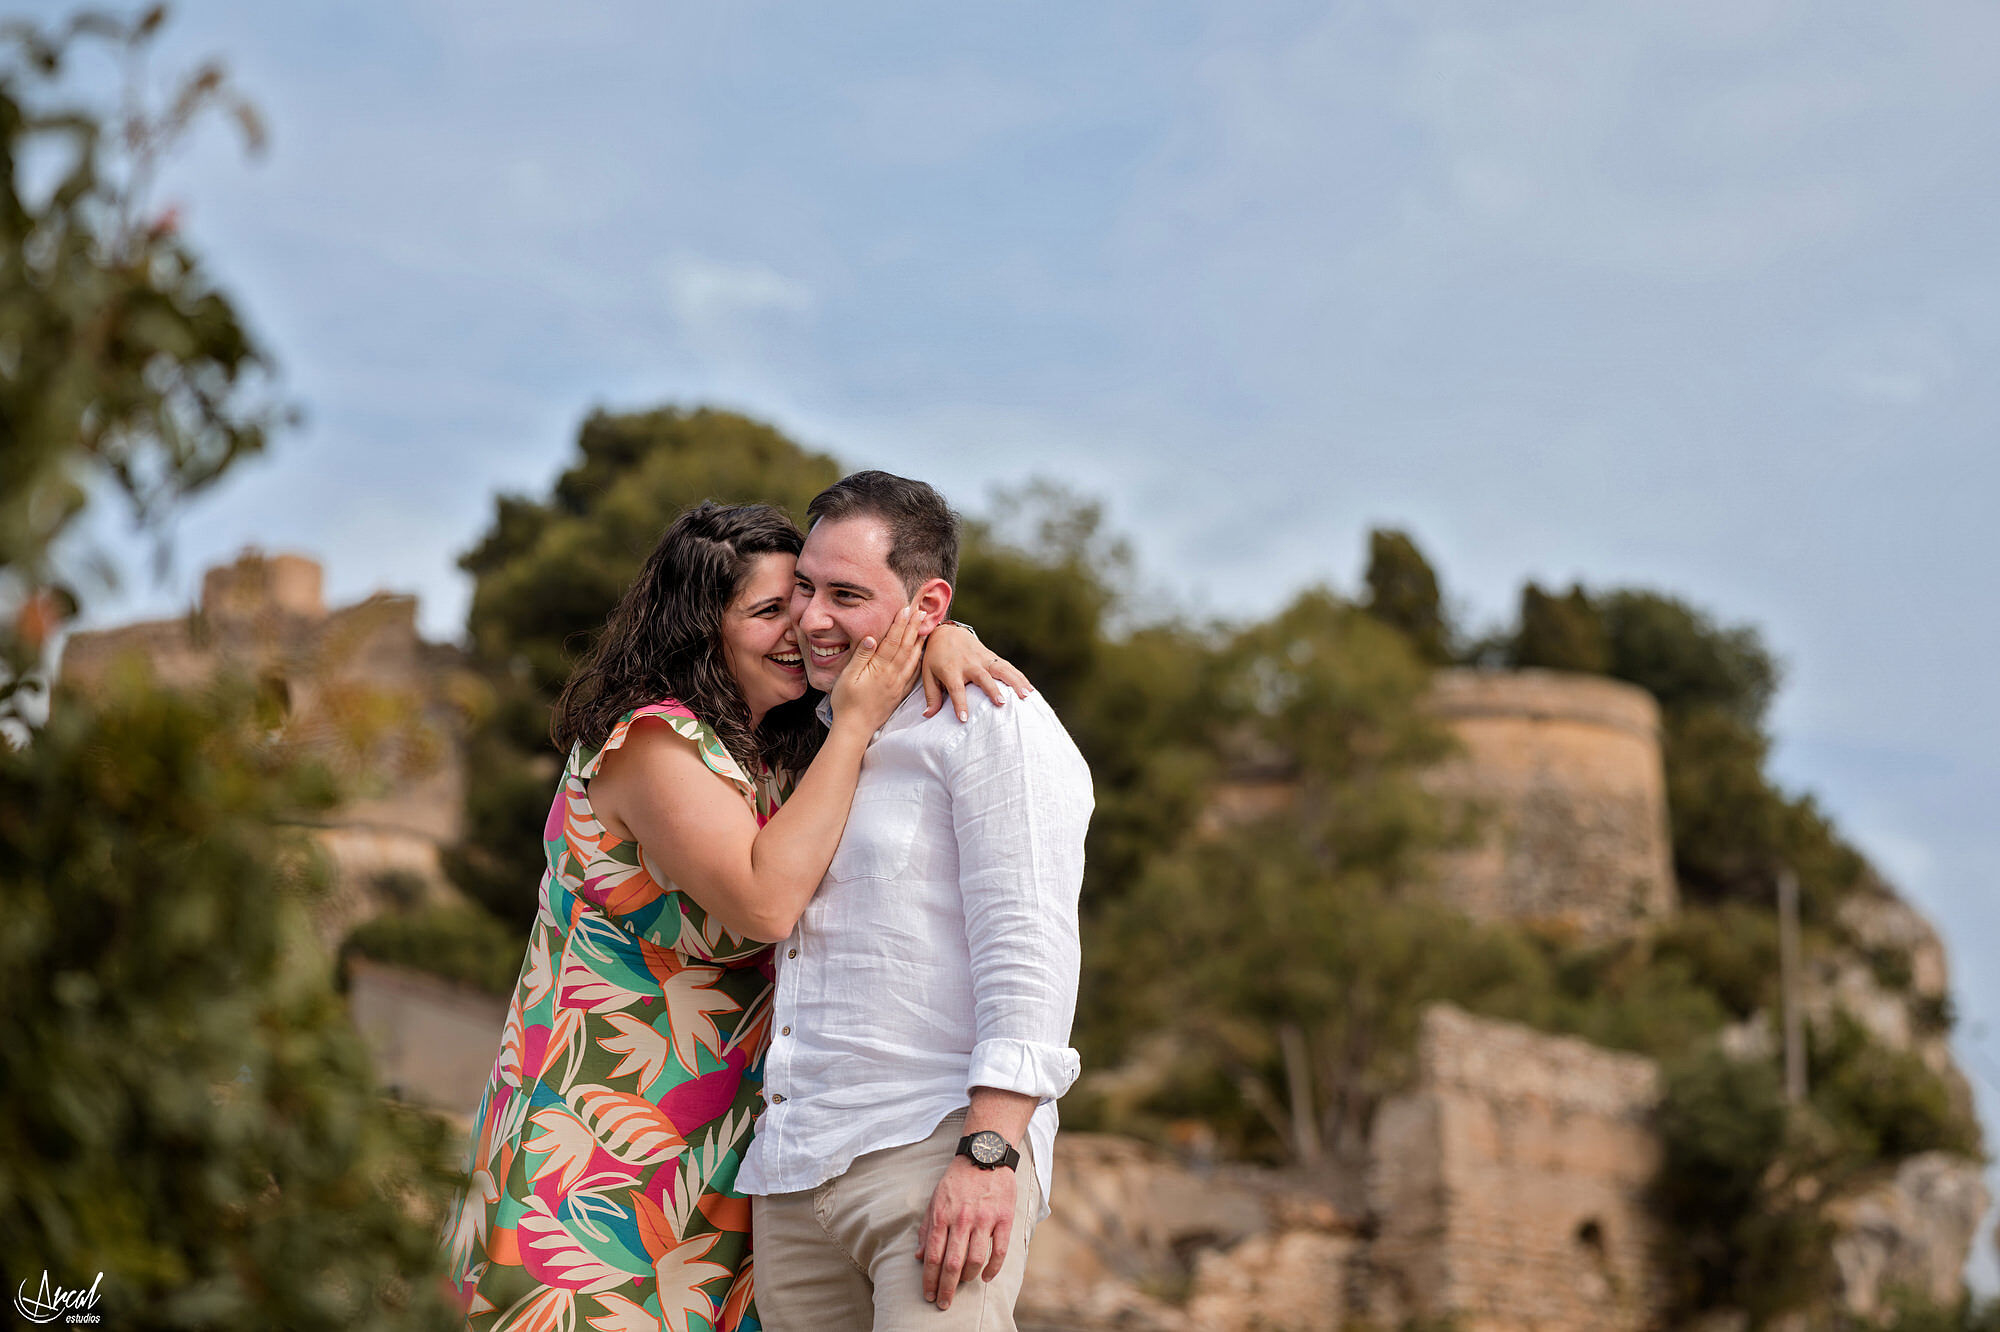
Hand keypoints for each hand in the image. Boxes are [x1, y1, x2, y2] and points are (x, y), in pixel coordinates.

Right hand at [828, 603, 925, 732]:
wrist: (855, 728)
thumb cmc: (846, 702)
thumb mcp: (848, 676)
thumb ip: (861, 656)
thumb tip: (871, 637)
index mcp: (880, 669)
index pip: (892, 641)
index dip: (900, 624)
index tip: (906, 609)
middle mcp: (892, 675)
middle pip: (906, 646)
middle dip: (914, 627)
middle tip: (921, 611)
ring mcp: (898, 684)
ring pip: (913, 659)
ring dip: (919, 641)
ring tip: (926, 627)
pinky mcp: (900, 693)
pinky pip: (914, 674)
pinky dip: (920, 661)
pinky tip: (922, 654)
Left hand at [916, 1157, 1015, 1310]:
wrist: (984, 1155)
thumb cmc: (957, 1181)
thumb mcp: (935, 1200)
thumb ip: (926, 1229)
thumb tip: (918, 1256)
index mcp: (942, 1215)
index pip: (933, 1256)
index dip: (930, 1280)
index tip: (929, 1295)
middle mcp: (962, 1218)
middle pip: (952, 1263)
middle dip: (946, 1288)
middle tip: (943, 1303)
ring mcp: (984, 1218)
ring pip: (975, 1259)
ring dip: (967, 1278)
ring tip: (963, 1283)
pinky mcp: (1004, 1217)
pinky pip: (999, 1250)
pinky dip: (993, 1268)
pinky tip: (985, 1277)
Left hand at [921, 624, 1034, 721]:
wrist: (947, 633)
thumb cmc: (935, 658)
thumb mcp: (928, 674)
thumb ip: (931, 695)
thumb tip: (928, 716)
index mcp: (950, 669)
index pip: (956, 688)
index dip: (960, 703)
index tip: (964, 719)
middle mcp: (968, 663)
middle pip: (982, 677)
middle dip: (992, 689)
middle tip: (1001, 703)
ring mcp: (982, 659)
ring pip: (1000, 669)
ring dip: (1014, 682)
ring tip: (1026, 696)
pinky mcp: (991, 657)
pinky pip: (1008, 667)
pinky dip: (1019, 677)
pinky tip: (1030, 689)